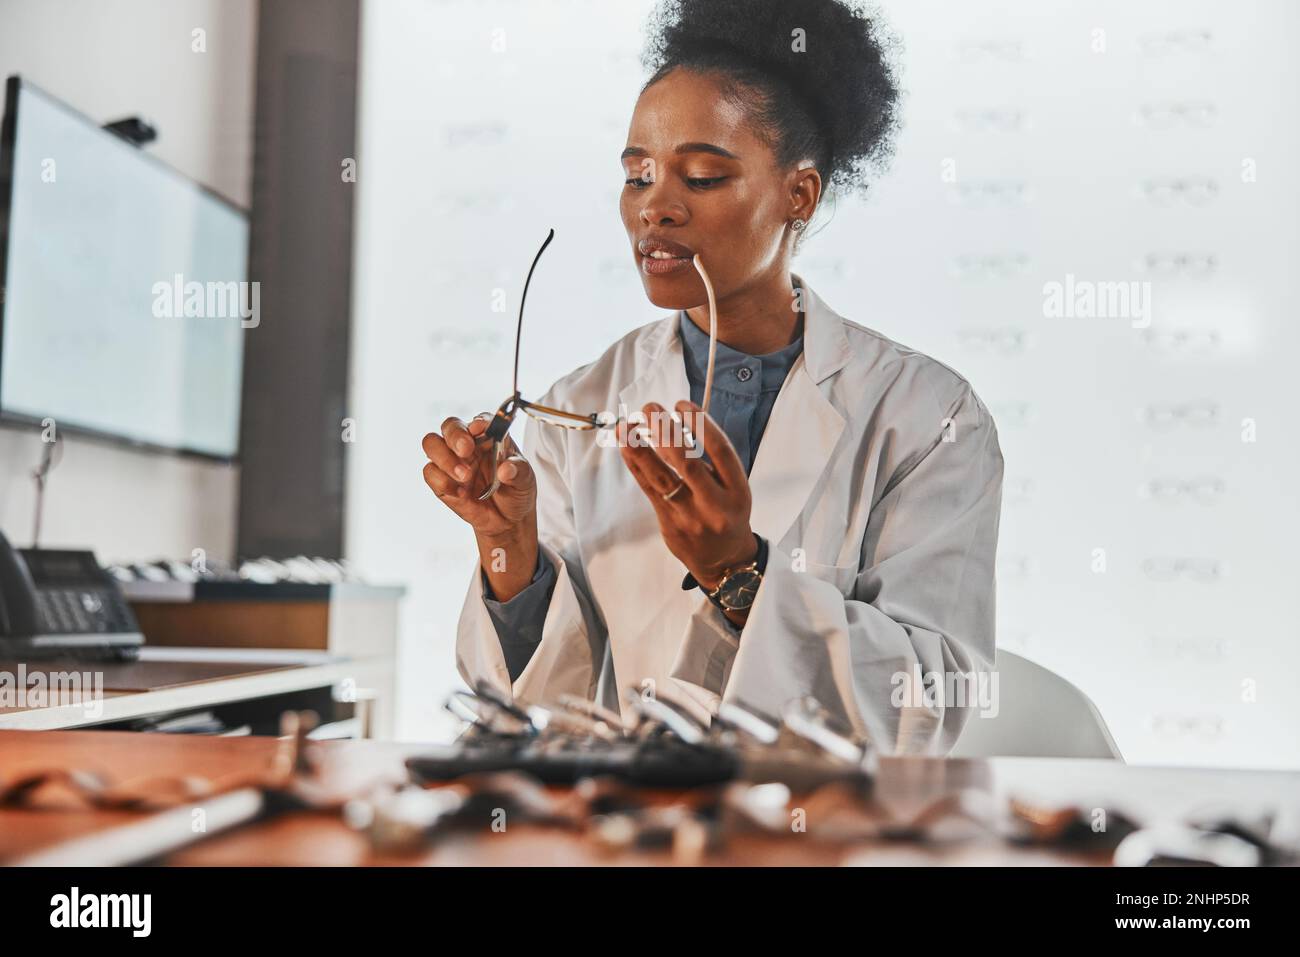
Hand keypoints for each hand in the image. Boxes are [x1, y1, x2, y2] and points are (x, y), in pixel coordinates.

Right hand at [422, 415, 538, 600]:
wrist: (508, 524)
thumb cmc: (518, 494)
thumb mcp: (526, 481)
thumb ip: (517, 470)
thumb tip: (506, 467)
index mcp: (490, 437)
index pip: (478, 419)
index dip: (478, 424)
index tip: (483, 436)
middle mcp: (468, 445)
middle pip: (447, 425)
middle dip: (453, 436)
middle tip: (468, 453)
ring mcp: (451, 464)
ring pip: (430, 444)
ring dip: (442, 457)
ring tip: (463, 475)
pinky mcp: (441, 485)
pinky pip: (428, 475)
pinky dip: (440, 480)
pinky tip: (458, 492)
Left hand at [618, 400, 757, 609]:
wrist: (724, 562)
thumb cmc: (726, 514)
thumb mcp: (733, 488)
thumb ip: (711, 463)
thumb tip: (673, 426)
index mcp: (737, 491)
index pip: (721, 451)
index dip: (701, 423)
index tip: (681, 403)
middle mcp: (715, 504)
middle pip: (688, 463)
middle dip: (666, 431)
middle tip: (650, 408)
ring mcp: (690, 517)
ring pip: (663, 478)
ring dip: (642, 448)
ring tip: (627, 425)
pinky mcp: (669, 524)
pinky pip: (649, 490)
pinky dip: (636, 465)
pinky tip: (626, 446)